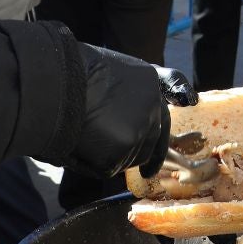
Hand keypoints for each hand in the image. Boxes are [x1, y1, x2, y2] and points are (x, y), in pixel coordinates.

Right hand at [64, 47, 183, 178]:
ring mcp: (141, 129)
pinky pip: (109, 167)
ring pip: (133, 157)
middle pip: (155, 137)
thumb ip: (123, 94)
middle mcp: (152, 105)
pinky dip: (94, 164)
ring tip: (86, 139)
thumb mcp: (105, 73)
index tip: (188, 101)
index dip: (177, 96)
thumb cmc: (67, 74)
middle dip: (150, 154)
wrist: (54, 83)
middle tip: (146, 170)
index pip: (171, 90)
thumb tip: (120, 116)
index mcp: (147, 80)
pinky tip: (79, 147)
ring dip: (116, 156)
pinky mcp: (125, 151)